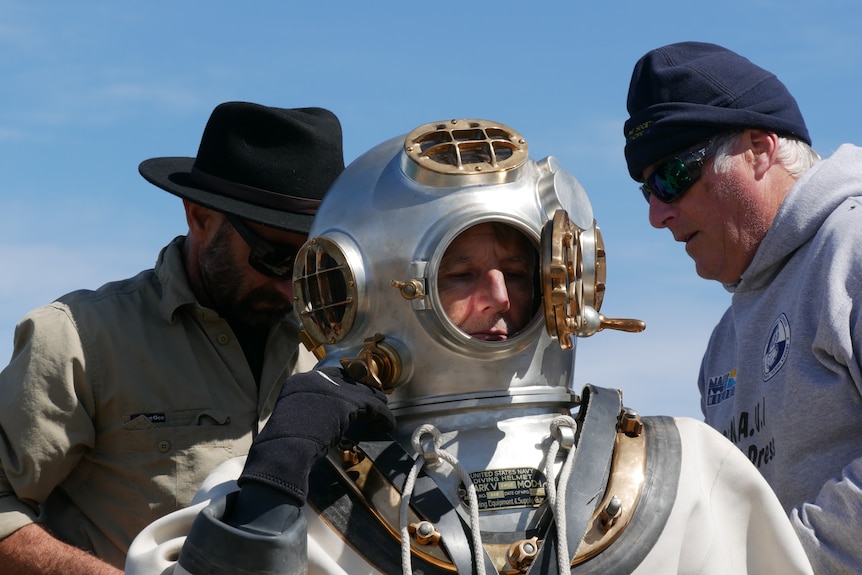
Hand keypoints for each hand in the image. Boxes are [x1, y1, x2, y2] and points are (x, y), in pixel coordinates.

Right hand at [238, 366, 394, 504]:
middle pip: (349, 381)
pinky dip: (382, 416)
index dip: (346, 384)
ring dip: (376, 403)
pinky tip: (387, 423)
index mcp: (300, 382)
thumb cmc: (283, 442)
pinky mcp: (348, 403)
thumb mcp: (292, 418)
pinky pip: (372, 407)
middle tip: (375, 398)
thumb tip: (323, 417)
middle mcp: (317, 380)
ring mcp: (333, 389)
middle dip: (364, 391)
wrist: (285, 448)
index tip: (355, 391)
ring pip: (363, 392)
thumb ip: (307, 410)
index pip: (331, 376)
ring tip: (384, 411)